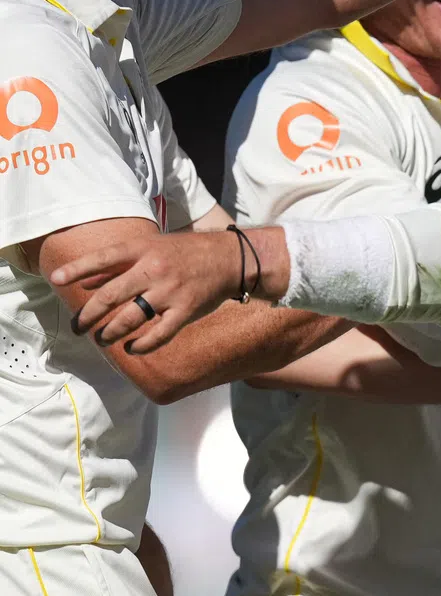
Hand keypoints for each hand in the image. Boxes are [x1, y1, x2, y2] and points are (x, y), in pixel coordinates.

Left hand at [52, 228, 250, 352]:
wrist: (230, 258)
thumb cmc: (187, 251)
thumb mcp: (153, 247)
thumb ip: (120, 263)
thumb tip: (86, 279)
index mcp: (144, 250)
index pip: (103, 258)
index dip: (77, 269)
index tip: (55, 279)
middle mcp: (154, 270)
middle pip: (109, 296)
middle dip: (87, 316)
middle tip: (78, 327)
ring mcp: (170, 292)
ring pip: (129, 319)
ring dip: (109, 334)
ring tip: (102, 339)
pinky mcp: (185, 310)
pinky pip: (158, 335)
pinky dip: (141, 346)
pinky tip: (131, 348)